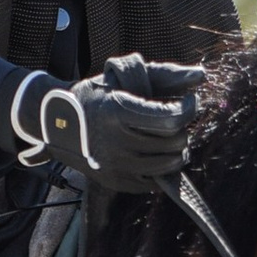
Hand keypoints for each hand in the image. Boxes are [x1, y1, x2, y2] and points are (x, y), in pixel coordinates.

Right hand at [8, 60, 200, 192]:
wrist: (55, 122)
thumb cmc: (95, 95)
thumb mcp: (123, 78)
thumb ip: (165, 74)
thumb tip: (201, 76)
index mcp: (117, 112)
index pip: (170, 118)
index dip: (188, 109)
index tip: (188, 102)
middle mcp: (116, 143)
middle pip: (174, 142)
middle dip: (181, 129)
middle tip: (173, 119)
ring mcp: (115, 166)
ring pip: (169, 164)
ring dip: (176, 149)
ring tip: (167, 136)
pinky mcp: (116, 182)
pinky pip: (155, 180)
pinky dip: (162, 166)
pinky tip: (154, 151)